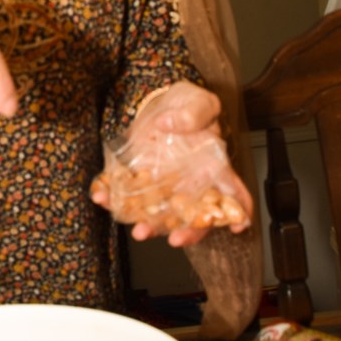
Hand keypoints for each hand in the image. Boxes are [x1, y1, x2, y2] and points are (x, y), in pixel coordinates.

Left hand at [90, 81, 252, 247]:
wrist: (157, 102)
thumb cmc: (187, 105)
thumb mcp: (198, 101)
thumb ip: (193, 113)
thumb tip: (171, 124)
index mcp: (212, 168)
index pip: (233, 194)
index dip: (239, 213)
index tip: (235, 227)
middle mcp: (188, 184)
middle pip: (192, 216)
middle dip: (183, 232)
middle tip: (172, 238)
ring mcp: (161, 185)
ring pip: (157, 214)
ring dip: (147, 224)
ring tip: (138, 229)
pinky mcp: (135, 178)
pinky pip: (122, 193)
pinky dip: (111, 198)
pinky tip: (101, 196)